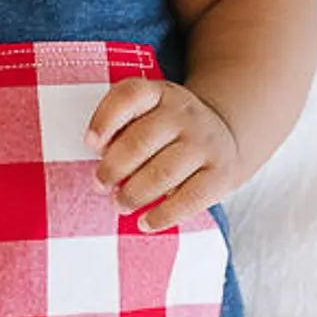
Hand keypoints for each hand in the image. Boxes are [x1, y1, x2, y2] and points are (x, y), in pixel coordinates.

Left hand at [86, 76, 241, 231]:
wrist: (226, 136)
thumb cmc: (171, 131)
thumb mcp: (149, 113)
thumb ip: (122, 127)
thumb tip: (100, 153)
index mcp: (160, 93)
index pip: (129, 95)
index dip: (105, 120)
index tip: (90, 144)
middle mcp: (183, 114)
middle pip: (140, 141)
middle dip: (113, 168)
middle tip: (101, 184)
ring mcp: (204, 144)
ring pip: (162, 173)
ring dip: (133, 194)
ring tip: (119, 204)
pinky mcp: (220, 174)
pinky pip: (189, 199)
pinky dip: (162, 216)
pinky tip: (145, 222)